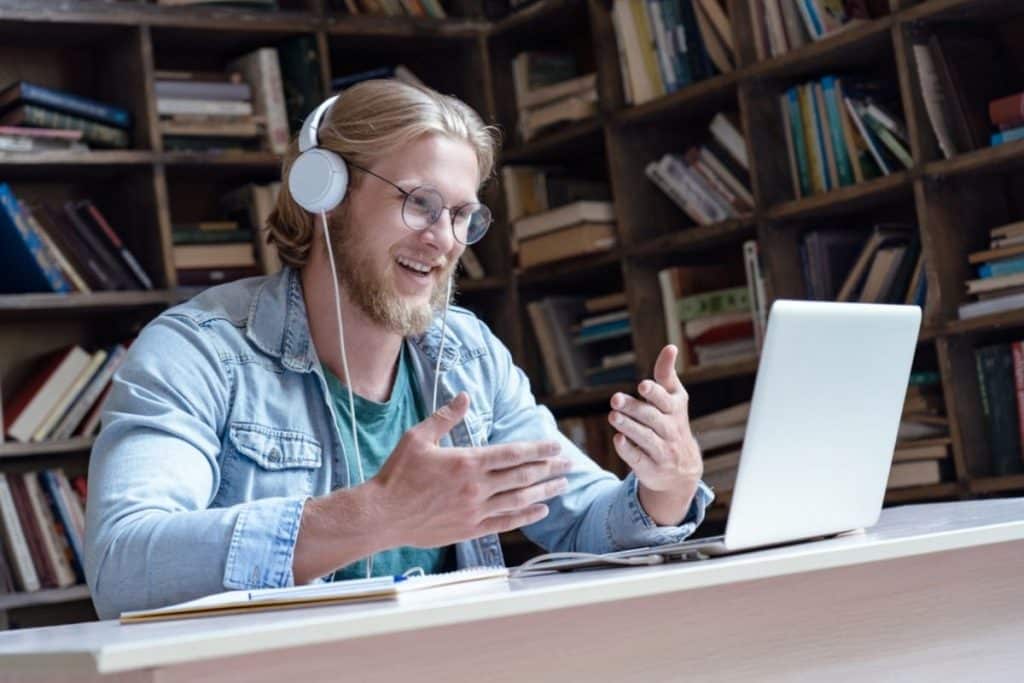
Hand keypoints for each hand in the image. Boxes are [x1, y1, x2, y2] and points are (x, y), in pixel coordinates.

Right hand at [372, 392, 569, 547]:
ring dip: (545, 492)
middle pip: (523, 476)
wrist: (382, 514)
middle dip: (549, 468)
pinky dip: (526, 516)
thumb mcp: (418, 437)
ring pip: (519, 499)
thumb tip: (465, 397)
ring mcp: (475, 511)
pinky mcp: (469, 529)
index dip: (538, 449)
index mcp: (467, 462)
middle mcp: (476, 487)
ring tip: (563, 485)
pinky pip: (505, 523)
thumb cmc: (397, 474)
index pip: (513, 453)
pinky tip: (541, 510)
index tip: (556, 446)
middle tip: (570, 464)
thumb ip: (445, 417)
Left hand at [608, 345, 702, 523]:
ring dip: (629, 427)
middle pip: (652, 418)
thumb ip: (667, 375)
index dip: (655, 392)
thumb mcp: (673, 400)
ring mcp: (663, 451)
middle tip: (615, 399)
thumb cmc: (672, 424)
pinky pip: (639, 459)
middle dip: (634, 408)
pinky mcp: (651, 468)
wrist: (683, 471)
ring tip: (613, 416)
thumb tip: (670, 347)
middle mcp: (672, 431)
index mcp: (676, 410)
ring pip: (646, 438)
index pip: (666, 400)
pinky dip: (628, 450)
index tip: (642, 385)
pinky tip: (618, 439)